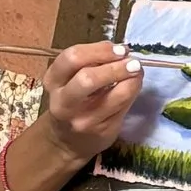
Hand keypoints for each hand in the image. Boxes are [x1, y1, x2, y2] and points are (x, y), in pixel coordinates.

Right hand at [42, 39, 145, 162]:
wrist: (66, 141)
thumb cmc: (72, 102)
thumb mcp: (69, 80)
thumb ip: (89, 63)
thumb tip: (119, 50)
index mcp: (53, 81)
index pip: (72, 58)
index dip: (99, 50)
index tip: (117, 49)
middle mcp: (64, 102)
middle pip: (88, 78)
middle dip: (115, 66)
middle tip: (131, 61)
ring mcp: (84, 119)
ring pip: (114, 95)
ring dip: (132, 79)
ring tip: (137, 71)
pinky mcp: (103, 130)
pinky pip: (124, 106)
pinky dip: (133, 91)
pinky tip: (134, 85)